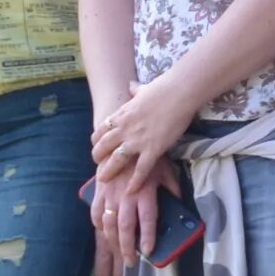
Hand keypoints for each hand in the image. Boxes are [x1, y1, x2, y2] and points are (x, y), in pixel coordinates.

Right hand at [85, 160, 176, 275]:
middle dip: (127, 248)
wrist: (124, 137)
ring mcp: (110, 194)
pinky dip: (99, 224)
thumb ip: (172, 188)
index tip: (148, 252)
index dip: (147, 237)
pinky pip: (96, 212)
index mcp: (145, 191)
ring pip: (108, 224)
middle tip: (132, 263)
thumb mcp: (166, 170)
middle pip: (125, 227)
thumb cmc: (148, 154)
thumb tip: (180, 205)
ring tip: (119, 254)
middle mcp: (126, 195)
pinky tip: (103, 232)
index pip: (147, 219)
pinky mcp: (99, 190)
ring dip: (113, 242)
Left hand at [91, 77, 193, 191]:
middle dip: (98, 157)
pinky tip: (130, 190)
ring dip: (108, 171)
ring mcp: (137, 140)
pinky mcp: (152, 149)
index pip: (101, 130)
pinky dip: (135, 181)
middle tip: (98, 165)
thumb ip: (135, 90)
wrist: (178, 93)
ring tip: (103, 180)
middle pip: (103, 147)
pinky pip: (141, 170)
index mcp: (122, 114)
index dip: (97, 141)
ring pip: (116, 160)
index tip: (97, 147)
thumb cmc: (163, 89)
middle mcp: (124, 129)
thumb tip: (131, 85)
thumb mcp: (143, 89)